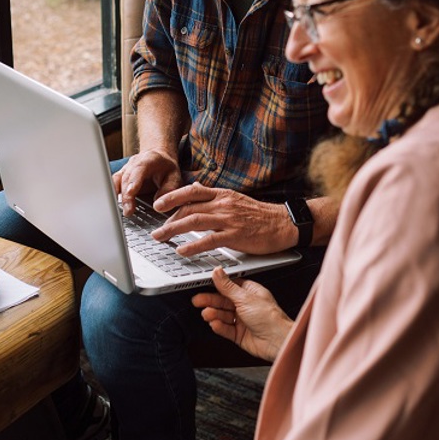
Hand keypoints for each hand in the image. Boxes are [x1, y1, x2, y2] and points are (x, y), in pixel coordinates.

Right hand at [112, 149, 181, 215]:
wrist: (158, 157)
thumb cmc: (166, 168)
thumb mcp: (175, 177)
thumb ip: (168, 189)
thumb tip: (158, 204)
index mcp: (148, 160)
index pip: (139, 170)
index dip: (134, 181)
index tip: (131, 193)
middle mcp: (134, 163)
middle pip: (126, 179)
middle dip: (126, 196)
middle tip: (128, 211)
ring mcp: (125, 168)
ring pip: (118, 181)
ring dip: (118, 197)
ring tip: (122, 211)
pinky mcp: (121, 176)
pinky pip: (114, 184)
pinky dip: (113, 195)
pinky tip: (114, 206)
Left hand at [151, 183, 294, 255]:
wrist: (283, 223)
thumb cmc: (260, 215)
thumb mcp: (235, 199)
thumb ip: (215, 196)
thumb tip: (198, 188)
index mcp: (222, 194)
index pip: (192, 191)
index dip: (172, 197)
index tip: (158, 204)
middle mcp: (223, 204)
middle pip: (189, 208)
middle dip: (168, 219)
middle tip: (156, 231)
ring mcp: (229, 219)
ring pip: (194, 221)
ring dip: (174, 230)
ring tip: (161, 239)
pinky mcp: (235, 235)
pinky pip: (209, 240)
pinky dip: (192, 246)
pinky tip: (182, 251)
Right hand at [192, 268, 292, 361]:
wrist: (277, 341)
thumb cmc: (270, 317)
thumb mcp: (245, 298)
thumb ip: (227, 286)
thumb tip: (218, 272)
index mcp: (249, 292)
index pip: (228, 287)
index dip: (216, 286)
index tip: (203, 285)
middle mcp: (245, 305)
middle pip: (223, 301)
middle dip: (210, 301)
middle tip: (197, 300)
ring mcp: (242, 320)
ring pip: (223, 315)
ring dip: (214, 314)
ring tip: (207, 314)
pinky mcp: (239, 334)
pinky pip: (225, 329)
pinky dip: (219, 326)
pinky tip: (214, 324)